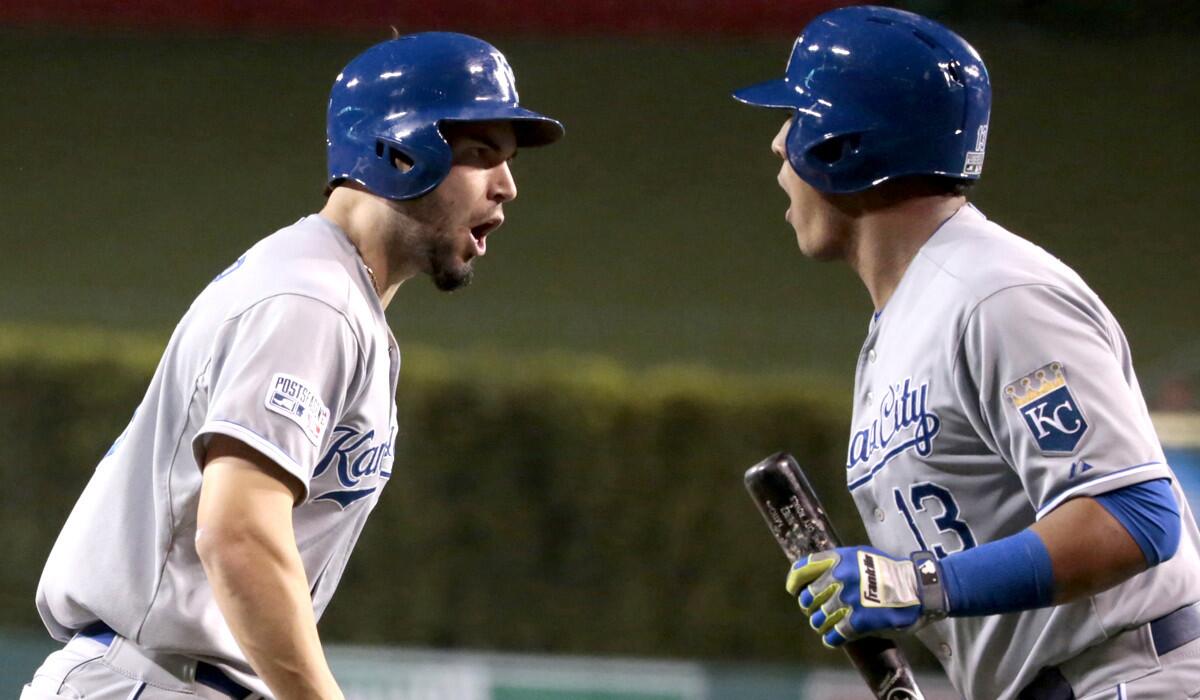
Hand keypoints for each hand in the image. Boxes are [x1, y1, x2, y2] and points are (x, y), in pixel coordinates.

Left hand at [786, 546, 942, 646]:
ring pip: (818, 618)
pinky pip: (834, 634)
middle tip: (816, 612)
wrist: (919, 588)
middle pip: (808, 598)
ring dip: (820, 624)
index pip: (803, 569)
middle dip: (810, 607)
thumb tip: (815, 577)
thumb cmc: (890, 571)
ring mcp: (849, 599)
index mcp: (839, 559)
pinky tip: (835, 638)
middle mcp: (840, 577)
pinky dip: (832, 638)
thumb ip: (838, 564)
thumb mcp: (861, 556)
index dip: (794, 582)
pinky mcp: (859, 620)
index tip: (794, 591)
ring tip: (827, 626)